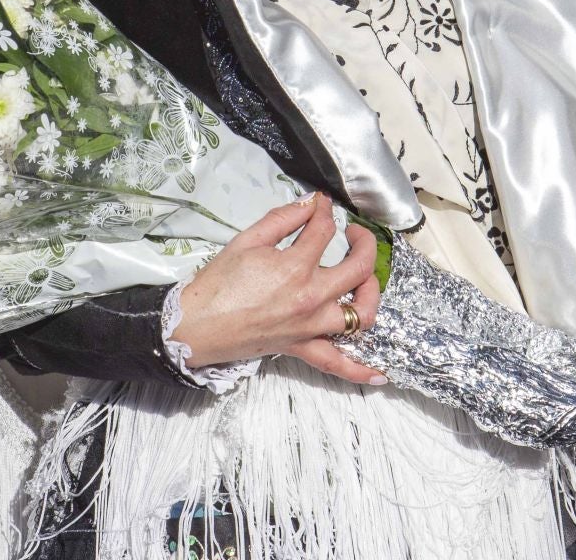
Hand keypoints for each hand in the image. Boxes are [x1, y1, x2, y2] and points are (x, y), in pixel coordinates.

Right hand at [171, 193, 385, 385]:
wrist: (196, 325)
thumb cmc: (218, 282)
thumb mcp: (247, 240)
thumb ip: (283, 218)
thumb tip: (311, 203)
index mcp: (296, 267)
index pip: (324, 231)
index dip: (325, 212)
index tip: (321, 206)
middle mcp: (312, 298)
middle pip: (359, 268)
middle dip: (364, 243)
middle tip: (354, 234)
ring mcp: (310, 326)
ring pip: (360, 315)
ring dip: (371, 295)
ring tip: (365, 280)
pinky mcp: (302, 347)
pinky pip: (338, 364)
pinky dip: (360, 370)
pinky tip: (379, 373)